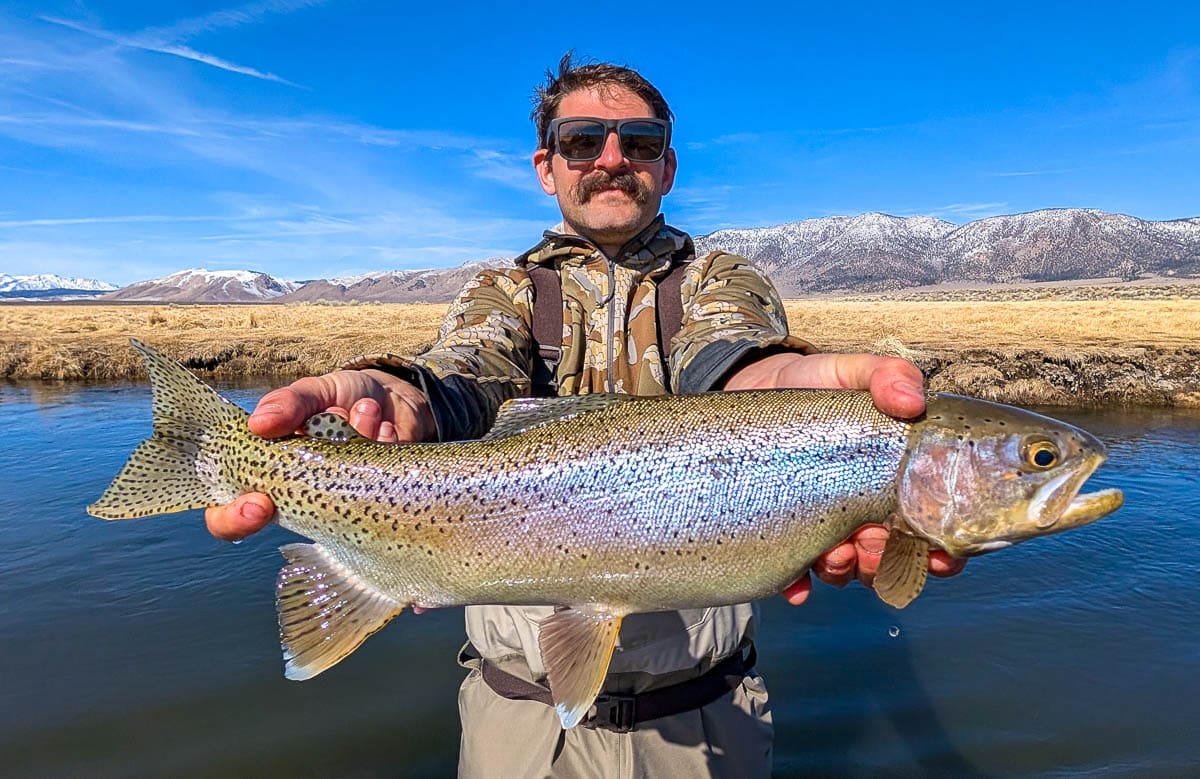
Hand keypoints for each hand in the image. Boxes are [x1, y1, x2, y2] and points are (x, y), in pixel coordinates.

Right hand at [204, 369, 434, 540]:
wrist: (396, 397)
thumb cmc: (344, 398)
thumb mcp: (313, 392)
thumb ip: (288, 403)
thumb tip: (257, 424)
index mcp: (268, 469)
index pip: (227, 511)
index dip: (233, 519)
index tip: (258, 504)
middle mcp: (298, 492)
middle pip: (276, 520)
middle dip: (293, 500)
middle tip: (316, 470)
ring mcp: (338, 500)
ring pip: (336, 496)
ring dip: (356, 439)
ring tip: (366, 409)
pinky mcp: (378, 498)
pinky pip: (379, 484)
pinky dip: (384, 444)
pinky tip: (387, 425)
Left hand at [724, 350, 964, 603]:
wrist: (748, 389)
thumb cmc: (810, 387)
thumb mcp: (849, 374)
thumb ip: (886, 376)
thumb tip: (912, 401)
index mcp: (889, 483)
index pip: (929, 528)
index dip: (942, 550)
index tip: (940, 554)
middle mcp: (860, 512)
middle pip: (888, 558)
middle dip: (886, 562)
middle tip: (871, 543)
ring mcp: (820, 526)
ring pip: (845, 570)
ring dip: (846, 571)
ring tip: (835, 553)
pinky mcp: (779, 533)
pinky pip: (790, 574)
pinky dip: (798, 584)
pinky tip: (797, 584)